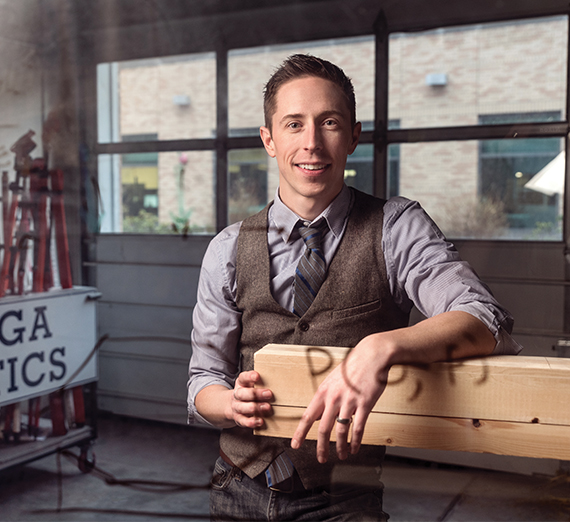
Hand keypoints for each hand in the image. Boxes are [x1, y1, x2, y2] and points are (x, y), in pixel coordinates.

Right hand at [229, 370, 273, 428]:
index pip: (243, 378)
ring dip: (255, 407)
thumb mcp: (252, 385)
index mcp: (241, 384)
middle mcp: (237, 395)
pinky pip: (243, 421)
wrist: (234, 405)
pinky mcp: (238, 418)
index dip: (249, 377)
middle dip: (256, 393)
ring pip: (242, 407)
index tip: (257, 376)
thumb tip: (278, 382)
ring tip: (267, 407)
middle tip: (269, 393)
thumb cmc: (249, 393)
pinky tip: (260, 421)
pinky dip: (251, 422)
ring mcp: (236, 407)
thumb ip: (261, 383)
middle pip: (243, 393)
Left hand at [290, 334, 389, 462]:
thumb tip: (320, 413)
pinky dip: (356, 441)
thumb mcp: (333, 379)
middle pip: (323, 428)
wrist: (372, 355)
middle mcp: (334, 398)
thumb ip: (326, 396)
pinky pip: (358, 427)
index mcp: (323, 392)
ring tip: (342, 455)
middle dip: (321, 447)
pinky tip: (355, 447)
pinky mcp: (365, 404)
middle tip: (321, 458)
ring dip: (340, 447)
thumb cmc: (353, 366)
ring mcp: (349, 402)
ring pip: (341, 431)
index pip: (307, 416)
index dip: (300, 433)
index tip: (295, 444)